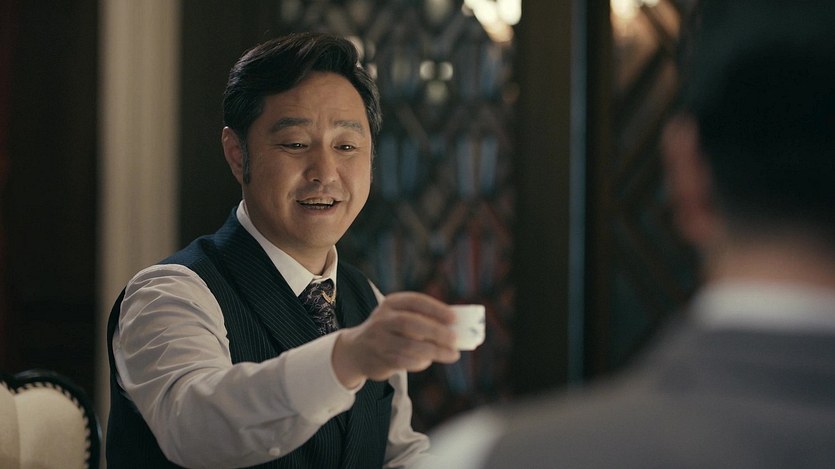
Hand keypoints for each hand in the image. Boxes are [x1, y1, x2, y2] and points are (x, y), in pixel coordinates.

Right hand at [332, 292, 460, 387]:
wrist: (356, 351)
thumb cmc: (390, 332)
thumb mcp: (400, 317)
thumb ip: (423, 319)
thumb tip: (457, 327)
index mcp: (391, 303)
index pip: (415, 301)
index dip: (435, 309)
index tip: (454, 318)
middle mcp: (382, 319)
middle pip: (410, 323)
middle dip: (436, 331)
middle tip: (455, 339)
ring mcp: (379, 340)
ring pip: (409, 346)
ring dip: (434, 351)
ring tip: (452, 355)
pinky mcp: (379, 358)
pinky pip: (404, 361)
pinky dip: (420, 362)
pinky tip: (429, 361)